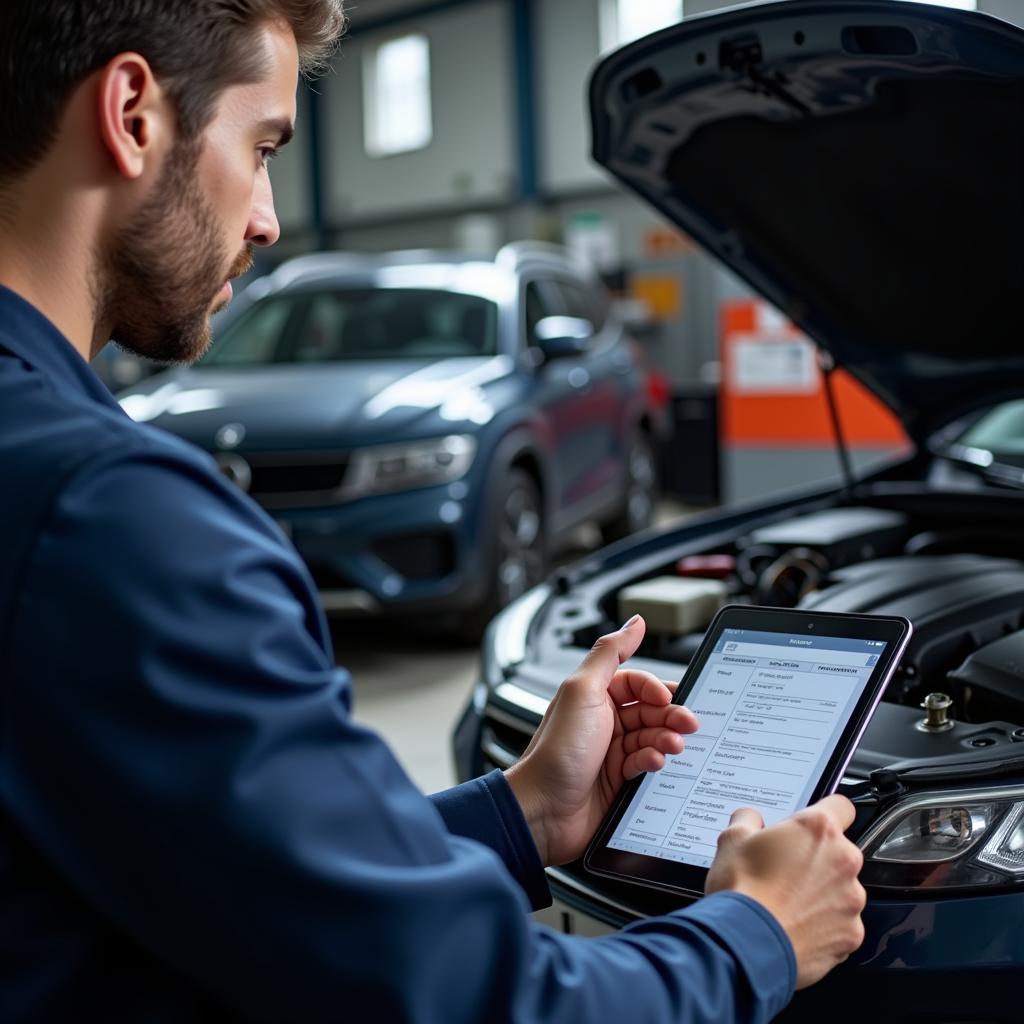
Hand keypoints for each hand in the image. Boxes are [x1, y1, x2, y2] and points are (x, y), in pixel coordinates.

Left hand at [505, 615, 697, 865]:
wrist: (544, 809)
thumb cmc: (556, 751)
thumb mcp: (583, 690)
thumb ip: (610, 652)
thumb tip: (635, 622)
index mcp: (593, 695)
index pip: (637, 682)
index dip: (655, 688)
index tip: (667, 698)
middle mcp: (602, 720)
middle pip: (650, 709)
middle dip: (671, 715)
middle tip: (688, 724)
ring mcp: (611, 751)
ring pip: (653, 736)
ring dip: (666, 739)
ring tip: (672, 746)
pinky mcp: (619, 780)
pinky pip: (647, 763)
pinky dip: (654, 761)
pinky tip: (653, 764)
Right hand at [705, 796, 865, 988]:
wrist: (746, 944)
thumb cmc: (742, 890)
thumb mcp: (732, 839)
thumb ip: (748, 819)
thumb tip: (751, 819)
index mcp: (818, 830)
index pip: (841, 806)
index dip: (825, 813)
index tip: (811, 826)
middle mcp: (843, 861)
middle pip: (839, 851)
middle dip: (817, 858)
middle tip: (785, 869)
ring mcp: (851, 901)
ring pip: (842, 889)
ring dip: (822, 892)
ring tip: (788, 902)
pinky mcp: (851, 935)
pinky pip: (842, 923)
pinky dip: (824, 924)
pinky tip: (796, 925)